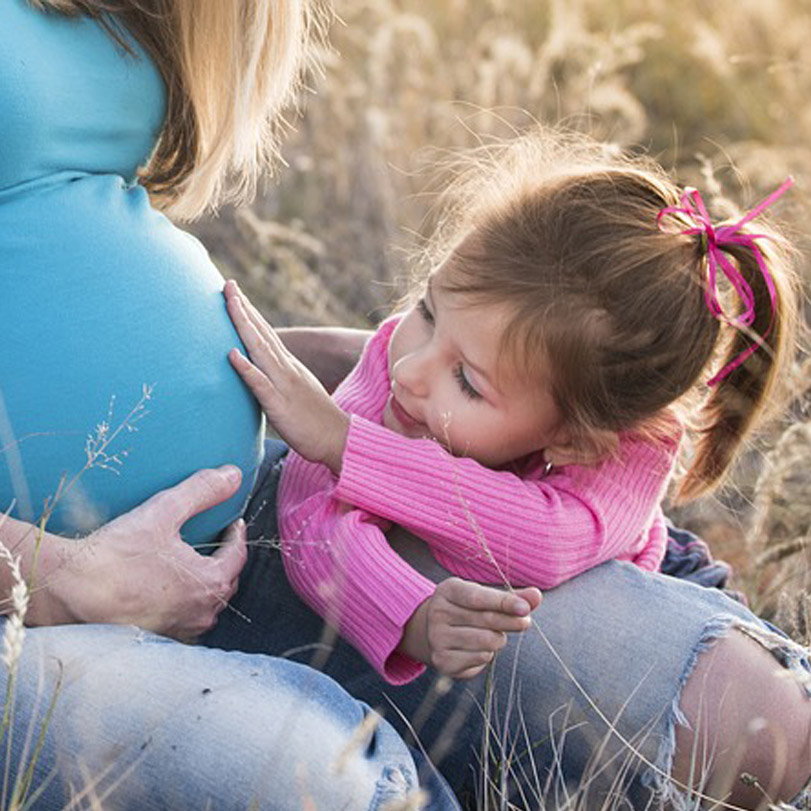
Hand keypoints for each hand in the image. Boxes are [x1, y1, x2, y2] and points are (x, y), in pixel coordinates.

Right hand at [47, 466, 247, 640]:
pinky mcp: (156, 637)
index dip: (236, 535)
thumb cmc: (116, 555)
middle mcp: (200, 614)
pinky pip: (182, 619)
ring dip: (205, 584)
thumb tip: (233, 476)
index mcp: (210, 583)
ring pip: (205, 605)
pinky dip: (183, 602)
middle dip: (224, 559)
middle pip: (225, 582)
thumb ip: (202, 491)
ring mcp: (179, 630)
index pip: (237, 556)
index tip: (232, 522)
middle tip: (216, 540)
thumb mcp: (164, 512)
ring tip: (193, 564)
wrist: (69, 590)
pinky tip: (167, 589)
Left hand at [224, 280, 349, 472]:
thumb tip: (260, 371)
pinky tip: (232, 354)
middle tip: (227, 284)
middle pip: (261, 333)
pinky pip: (260, 384)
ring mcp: (284, 385)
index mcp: (288, 366)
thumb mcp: (295, 392)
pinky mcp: (280, 405)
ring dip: (244, 326)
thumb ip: (278, 379)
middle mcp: (286, 369)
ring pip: (260, 350)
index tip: (234, 292)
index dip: (249, 312)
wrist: (339, 439)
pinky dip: (246, 368)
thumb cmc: (315, 421)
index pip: (266, 334)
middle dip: (243, 308)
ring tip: (229, 303)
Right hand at [400, 578, 541, 678]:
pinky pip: (480, 659)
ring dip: (498, 639)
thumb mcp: (484, 597)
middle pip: (486, 620)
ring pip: (486, 641)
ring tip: (493, 635)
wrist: (435, 632)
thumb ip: (511, 597)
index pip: (478, 597)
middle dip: (511, 622)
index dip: (504, 602)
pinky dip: (487, 654)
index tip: (525, 608)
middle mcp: (438, 612)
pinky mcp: (442, 661)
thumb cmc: (467, 610)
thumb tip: (536, 596)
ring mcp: (437, 638)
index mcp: (448, 590)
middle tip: (525, 622)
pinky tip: (480, 648)